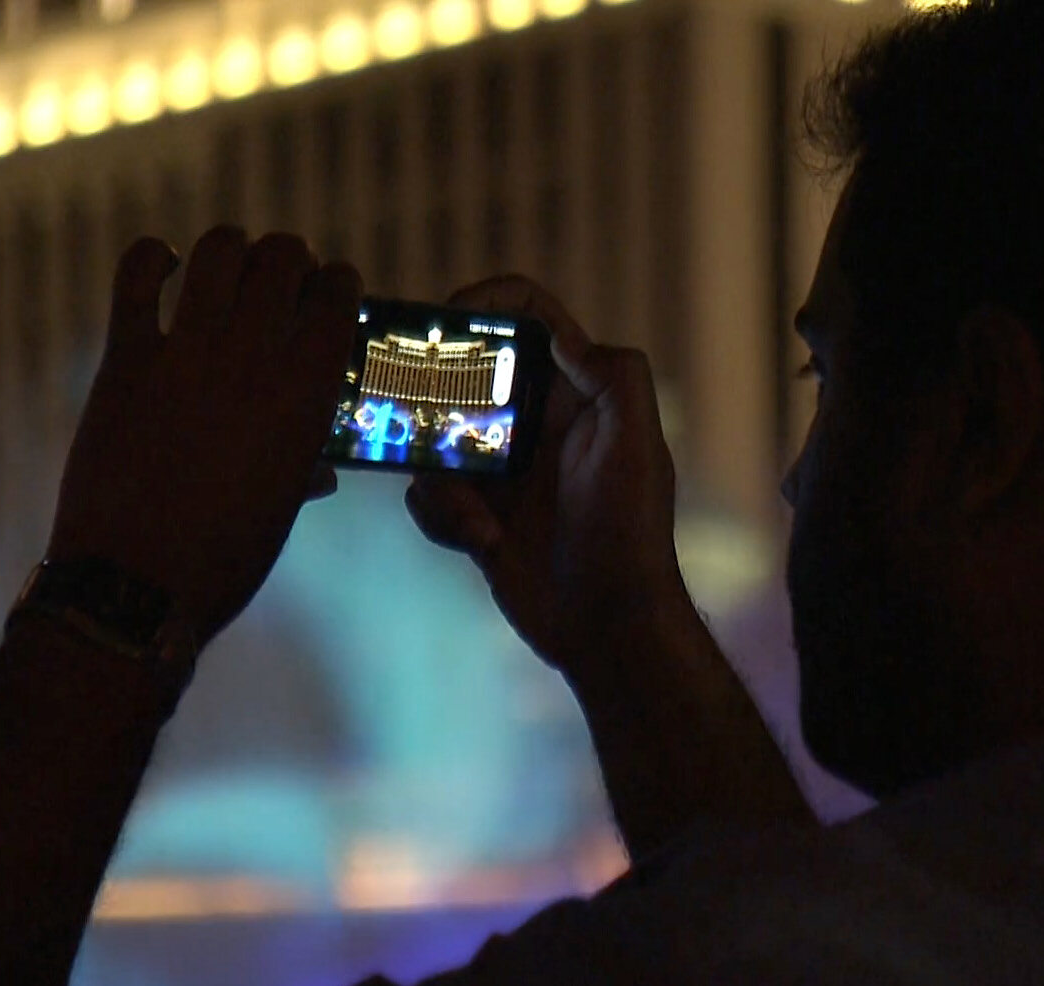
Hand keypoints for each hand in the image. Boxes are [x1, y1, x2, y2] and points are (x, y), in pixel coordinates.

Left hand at [47, 227, 361, 641]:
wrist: (135, 585)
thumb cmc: (224, 560)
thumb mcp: (281, 509)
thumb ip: (303, 467)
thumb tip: (321, 469)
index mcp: (307, 393)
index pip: (337, 295)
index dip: (337, 283)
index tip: (330, 290)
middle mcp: (253, 357)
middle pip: (283, 257)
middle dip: (288, 259)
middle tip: (281, 278)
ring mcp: (186, 352)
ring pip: (220, 250)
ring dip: (231, 251)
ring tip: (229, 268)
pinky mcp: (126, 358)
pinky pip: (138, 276)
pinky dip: (154, 259)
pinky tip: (163, 267)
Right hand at [406, 276, 686, 683]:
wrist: (608, 625)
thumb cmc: (629, 532)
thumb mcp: (638, 447)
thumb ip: (615, 378)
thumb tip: (562, 335)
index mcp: (574, 392)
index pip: (528, 317)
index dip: (484, 302)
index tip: (443, 321)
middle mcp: (535, 420)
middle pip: (464, 374)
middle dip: (432, 396)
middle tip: (405, 413)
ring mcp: (502, 468)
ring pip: (434, 441)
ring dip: (442, 481)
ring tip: (474, 522)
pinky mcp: (476, 513)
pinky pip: (430, 496)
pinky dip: (441, 518)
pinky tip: (477, 543)